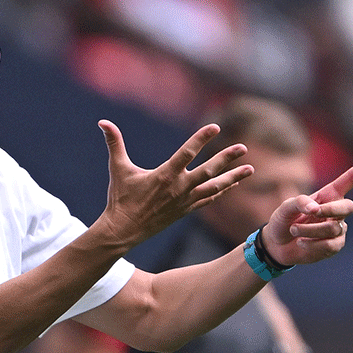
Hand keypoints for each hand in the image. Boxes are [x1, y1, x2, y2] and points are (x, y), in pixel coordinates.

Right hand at [95, 119, 252, 247]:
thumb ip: (114, 144)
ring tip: (250, 170)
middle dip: (227, 158)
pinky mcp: (185, 211)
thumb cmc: (120, 199)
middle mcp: (178, 188)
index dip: (201, 139)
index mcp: (164, 175)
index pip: (186, 153)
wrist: (124, 230)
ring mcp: (184, 201)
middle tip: (243, 148)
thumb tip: (102, 122)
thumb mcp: (117, 169)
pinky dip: (221, 192)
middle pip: (208, 170)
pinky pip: (208, 200)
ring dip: (233, 178)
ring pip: (214, 187)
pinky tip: (232, 185)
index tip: (215, 127)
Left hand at [261, 155, 352, 266]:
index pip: (349, 180)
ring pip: (333, 229)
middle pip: (348, 207)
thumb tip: (315, 209)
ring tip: (294, 230)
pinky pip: (330, 245)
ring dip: (310, 230)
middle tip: (312, 213)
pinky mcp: (334, 245)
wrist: (277, 245)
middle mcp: (336, 211)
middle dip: (330, 209)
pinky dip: (312, 244)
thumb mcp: (285, 207)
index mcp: (327, 195)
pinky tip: (301, 243)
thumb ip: (299, 202)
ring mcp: (337, 229)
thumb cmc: (283, 220)